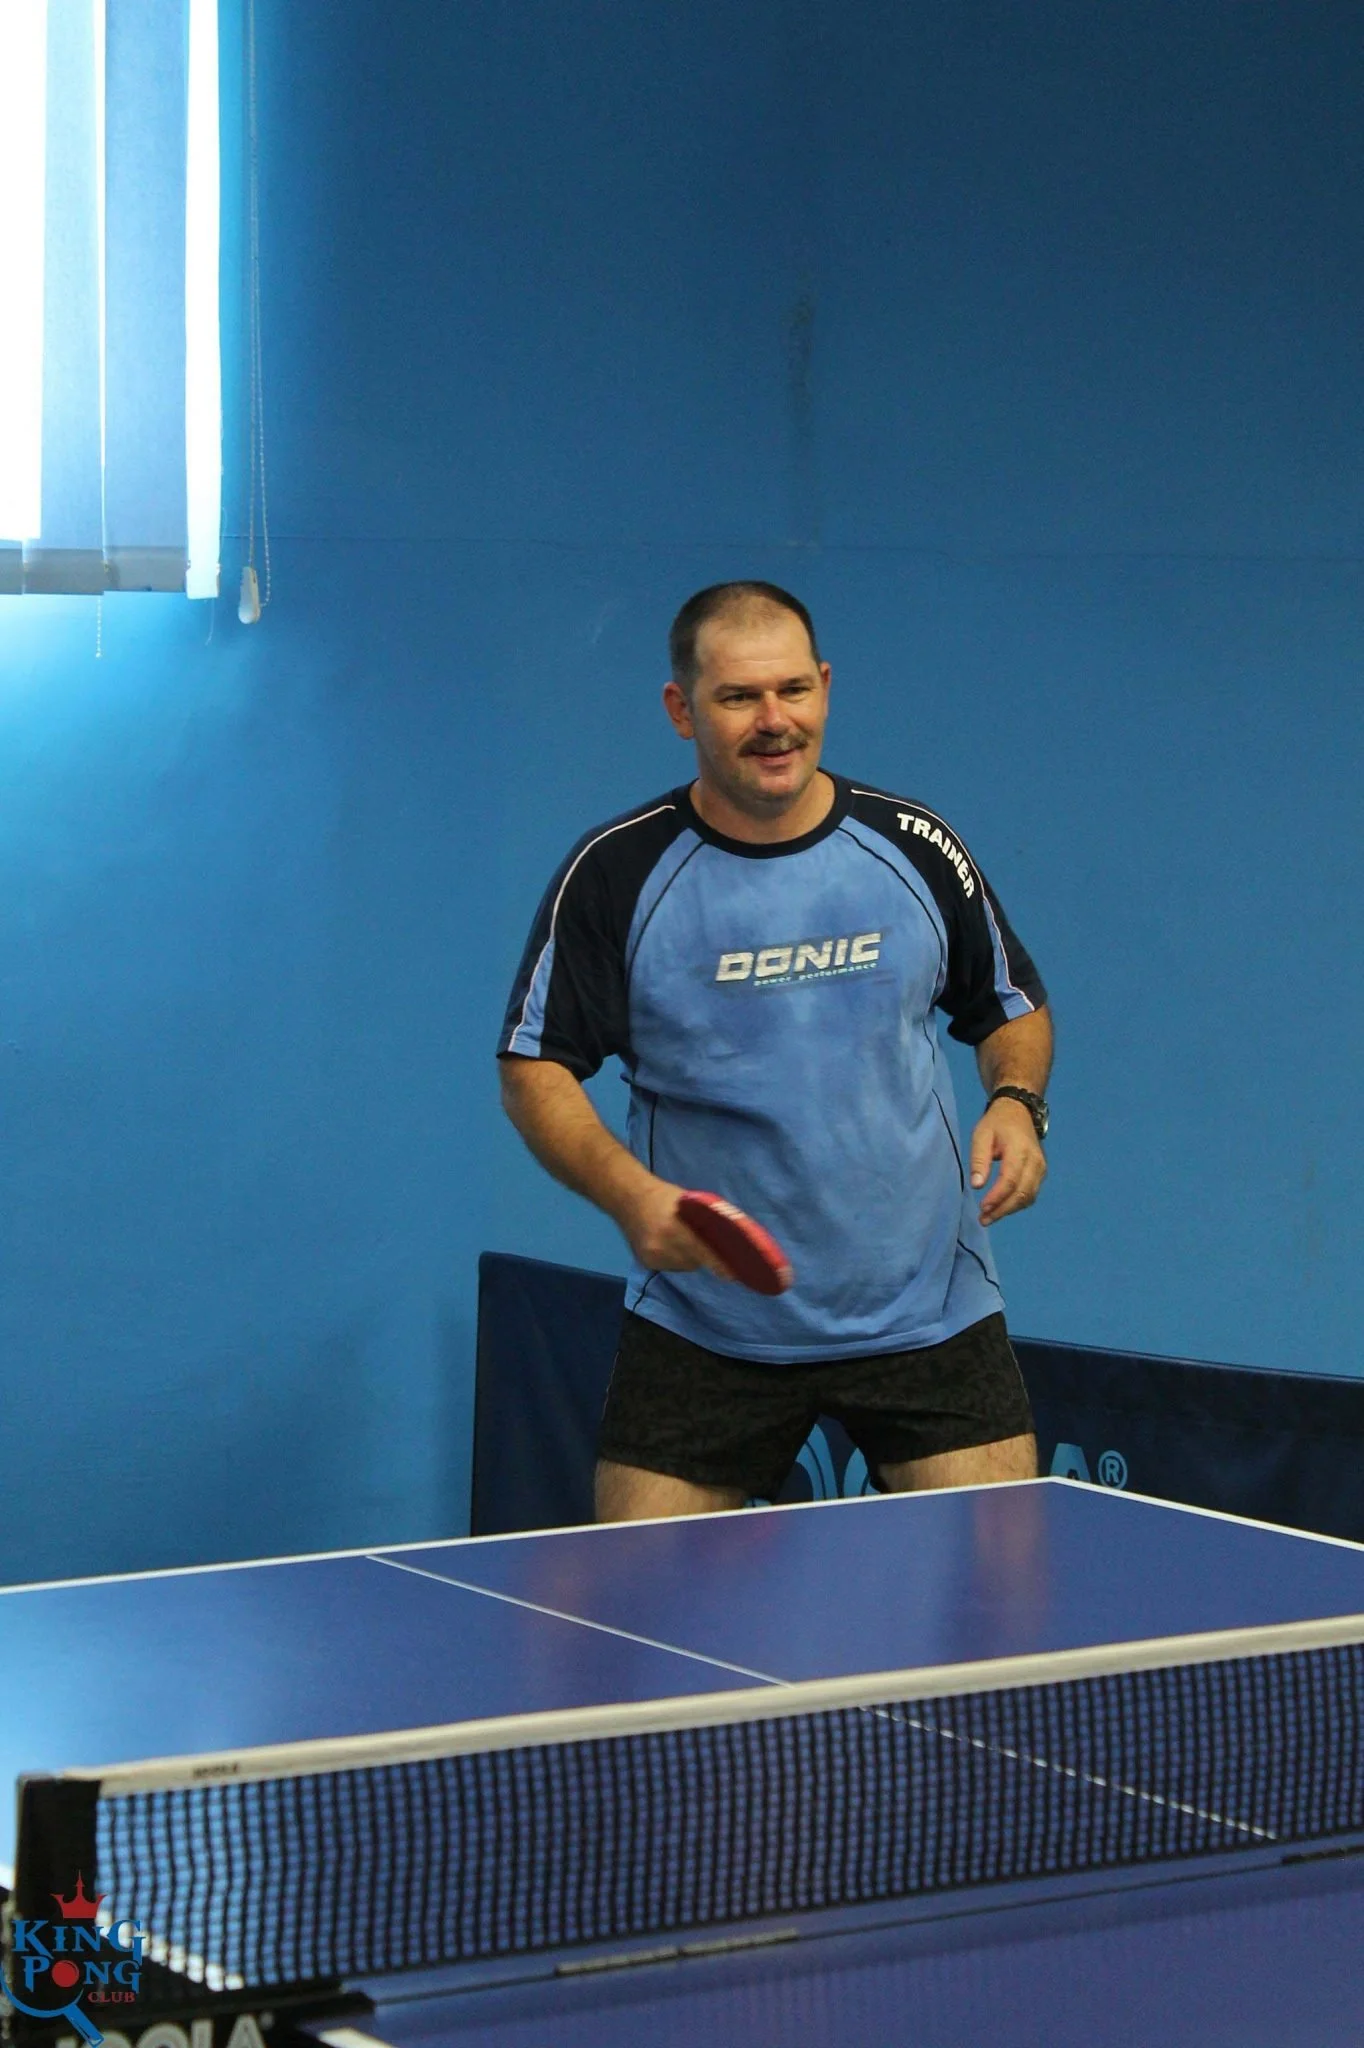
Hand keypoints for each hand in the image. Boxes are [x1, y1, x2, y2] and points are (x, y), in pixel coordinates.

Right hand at [614, 1176, 736, 1279]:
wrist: (627, 1199)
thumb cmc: (662, 1196)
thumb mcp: (687, 1201)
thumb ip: (705, 1218)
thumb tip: (730, 1234)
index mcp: (673, 1228)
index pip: (700, 1252)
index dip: (717, 1264)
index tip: (731, 1275)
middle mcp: (661, 1246)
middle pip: (693, 1262)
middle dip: (703, 1255)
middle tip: (704, 1242)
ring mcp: (651, 1257)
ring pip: (683, 1266)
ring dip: (689, 1258)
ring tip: (683, 1240)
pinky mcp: (645, 1263)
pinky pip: (670, 1267)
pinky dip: (676, 1259)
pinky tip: (670, 1245)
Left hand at [969, 1097, 1046, 1225]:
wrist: (1018, 1111)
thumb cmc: (996, 1123)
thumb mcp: (981, 1136)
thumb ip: (979, 1160)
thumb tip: (976, 1186)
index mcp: (1019, 1150)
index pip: (1011, 1180)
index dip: (997, 1197)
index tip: (982, 1208)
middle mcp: (1035, 1161)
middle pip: (1022, 1193)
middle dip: (1003, 1209)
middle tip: (983, 1219)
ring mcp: (1041, 1168)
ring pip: (1029, 1197)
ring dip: (1010, 1209)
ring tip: (990, 1217)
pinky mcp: (1041, 1172)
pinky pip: (1031, 1193)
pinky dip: (1017, 1204)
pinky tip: (1002, 1207)